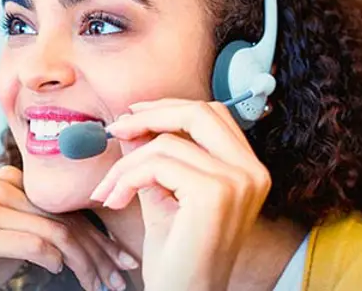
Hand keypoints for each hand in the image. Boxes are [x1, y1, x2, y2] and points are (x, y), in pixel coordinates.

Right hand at [0, 166, 138, 290]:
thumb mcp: (22, 239)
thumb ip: (51, 228)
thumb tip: (107, 243)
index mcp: (10, 179)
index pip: (66, 209)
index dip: (100, 237)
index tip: (124, 261)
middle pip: (64, 221)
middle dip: (98, 254)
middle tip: (119, 279)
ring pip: (55, 234)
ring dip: (84, 265)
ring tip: (97, 286)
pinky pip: (33, 244)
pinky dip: (52, 261)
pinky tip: (57, 272)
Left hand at [90, 99, 271, 290]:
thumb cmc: (177, 254)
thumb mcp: (164, 194)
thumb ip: (154, 158)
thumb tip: (131, 122)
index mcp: (248, 170)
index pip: (212, 115)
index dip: (169, 107)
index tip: (133, 114)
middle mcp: (252, 172)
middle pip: (198, 113)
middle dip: (149, 116)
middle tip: (114, 130)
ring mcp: (238, 182)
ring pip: (165, 144)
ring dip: (125, 165)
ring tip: (109, 190)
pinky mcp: (214, 194)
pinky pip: (156, 165)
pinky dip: (126, 179)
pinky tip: (116, 201)